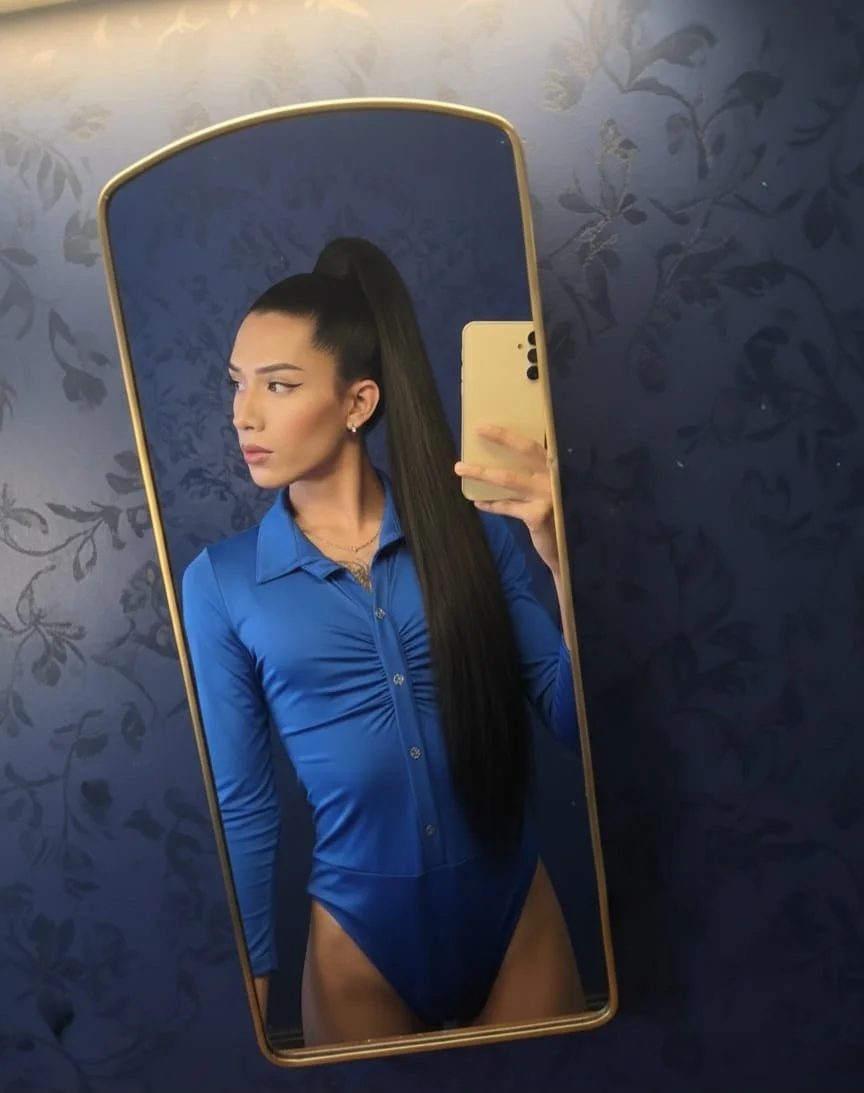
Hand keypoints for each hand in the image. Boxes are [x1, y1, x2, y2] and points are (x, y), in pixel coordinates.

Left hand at [454, 423, 559, 575]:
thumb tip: (499, 460)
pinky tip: (479, 503)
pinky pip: (506, 506)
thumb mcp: (552, 490)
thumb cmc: (559, 514)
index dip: (509, 434)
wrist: (571, 549)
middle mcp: (556, 476)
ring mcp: (548, 495)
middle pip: (525, 450)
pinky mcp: (538, 515)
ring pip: (508, 479)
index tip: (485, 426)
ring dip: (482, 472)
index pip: (534, 444)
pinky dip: (491, 505)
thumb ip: (537, 475)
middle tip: (478, 429)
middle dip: (501, 438)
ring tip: (461, 468)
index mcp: (558, 467)